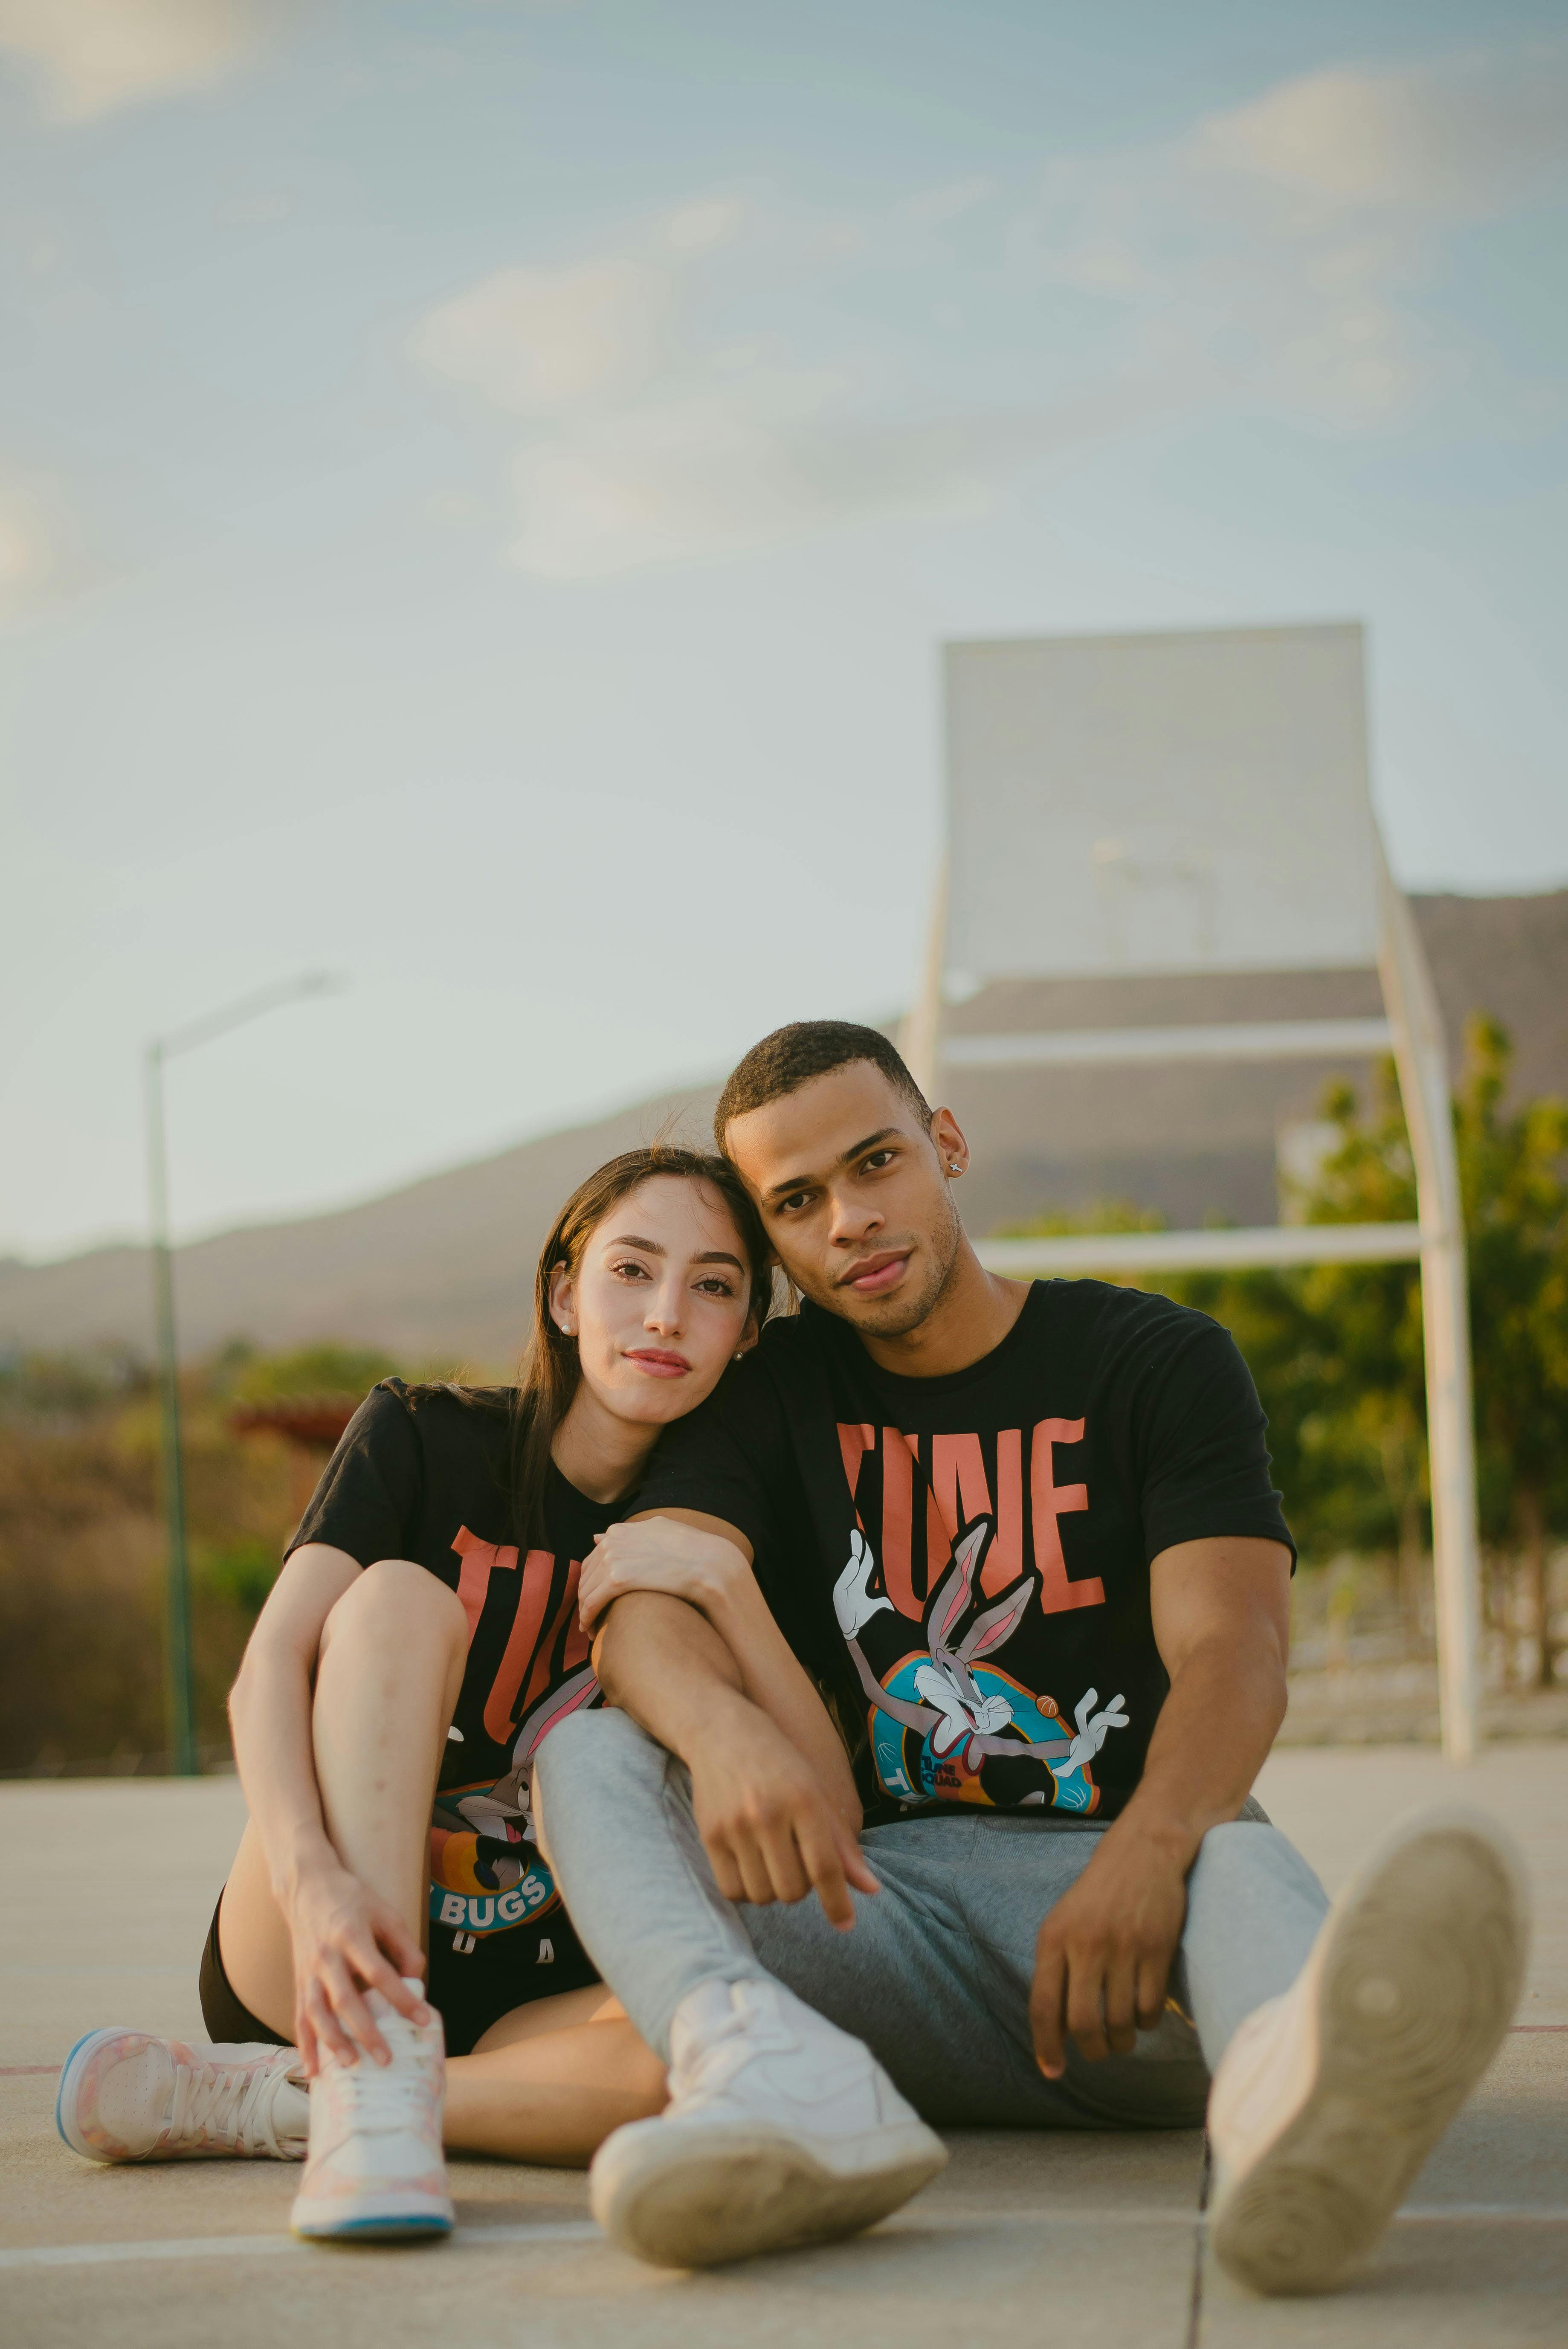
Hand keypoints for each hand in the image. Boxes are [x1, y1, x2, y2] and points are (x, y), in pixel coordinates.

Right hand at [281, 1854, 429, 2075]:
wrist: (306, 1888)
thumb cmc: (352, 1900)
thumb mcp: (385, 1912)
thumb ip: (403, 1945)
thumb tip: (416, 1980)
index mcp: (352, 1936)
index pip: (379, 1973)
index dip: (402, 1997)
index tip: (422, 2018)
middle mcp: (327, 1957)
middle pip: (345, 1999)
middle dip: (366, 2031)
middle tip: (386, 2057)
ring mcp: (308, 1971)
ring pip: (317, 2013)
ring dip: (333, 2042)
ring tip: (351, 2064)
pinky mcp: (298, 1982)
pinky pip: (299, 2018)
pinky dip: (304, 2045)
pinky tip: (312, 2070)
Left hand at [578, 1516, 746, 1634]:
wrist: (708, 1563)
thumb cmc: (690, 1549)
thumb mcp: (659, 1530)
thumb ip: (631, 1533)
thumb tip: (597, 1536)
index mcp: (619, 1531)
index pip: (593, 1559)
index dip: (591, 1582)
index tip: (595, 1598)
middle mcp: (611, 1541)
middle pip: (586, 1576)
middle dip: (586, 1598)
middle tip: (591, 1618)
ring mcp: (613, 1558)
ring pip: (587, 1591)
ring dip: (585, 1612)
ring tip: (591, 1629)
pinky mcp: (617, 1579)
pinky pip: (592, 1603)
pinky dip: (588, 1619)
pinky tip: (592, 1632)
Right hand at [686, 1697, 879, 1930]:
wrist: (722, 1731)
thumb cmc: (779, 1762)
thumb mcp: (816, 1791)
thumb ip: (841, 1844)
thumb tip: (870, 1889)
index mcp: (804, 1800)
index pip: (825, 1867)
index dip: (838, 1902)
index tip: (846, 1924)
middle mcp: (769, 1814)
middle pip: (793, 1890)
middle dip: (801, 1889)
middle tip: (798, 1866)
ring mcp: (735, 1826)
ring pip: (763, 1895)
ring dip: (773, 1890)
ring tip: (774, 1862)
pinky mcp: (708, 1835)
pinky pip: (732, 1890)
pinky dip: (747, 1891)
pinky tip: (752, 1868)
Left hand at [1029, 1818, 1190, 2076]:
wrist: (1143, 1852)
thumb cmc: (1099, 1895)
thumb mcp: (1064, 1922)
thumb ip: (1057, 1969)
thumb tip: (1057, 2031)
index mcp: (1054, 1938)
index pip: (1043, 2006)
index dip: (1046, 2046)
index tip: (1053, 2071)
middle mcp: (1085, 1944)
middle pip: (1083, 2023)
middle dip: (1091, 2050)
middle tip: (1098, 2052)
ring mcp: (1123, 1948)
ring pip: (1119, 2022)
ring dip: (1121, 2041)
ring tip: (1122, 2037)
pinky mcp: (1157, 1950)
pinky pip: (1149, 2009)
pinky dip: (1145, 2023)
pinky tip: (1143, 2015)